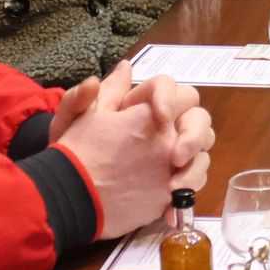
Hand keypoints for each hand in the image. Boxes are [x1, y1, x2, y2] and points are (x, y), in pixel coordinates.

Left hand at [53, 62, 208, 238]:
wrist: (68, 196)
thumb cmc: (69, 155)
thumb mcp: (69, 123)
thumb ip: (89, 94)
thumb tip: (122, 67)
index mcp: (138, 106)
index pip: (167, 87)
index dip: (169, 97)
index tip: (161, 117)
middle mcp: (161, 126)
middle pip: (196, 117)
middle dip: (194, 133)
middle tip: (177, 155)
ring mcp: (169, 154)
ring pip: (201, 150)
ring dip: (196, 163)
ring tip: (176, 183)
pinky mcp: (171, 181)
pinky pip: (194, 180)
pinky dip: (189, 189)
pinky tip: (173, 202)